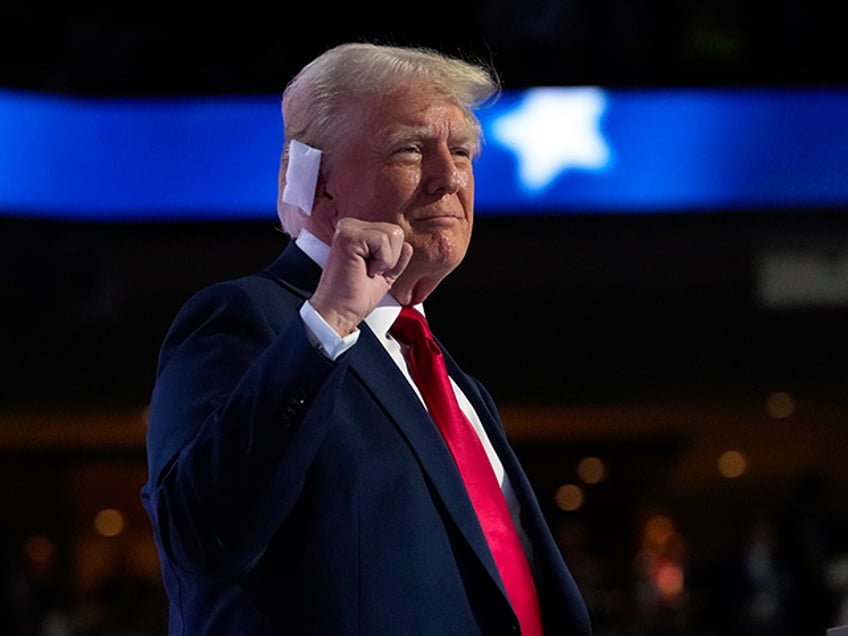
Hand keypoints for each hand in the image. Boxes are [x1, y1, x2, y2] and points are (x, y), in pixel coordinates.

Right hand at [309, 218, 412, 335]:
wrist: (338, 313)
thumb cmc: (355, 297)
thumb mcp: (385, 275)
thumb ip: (397, 259)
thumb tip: (408, 246)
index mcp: (358, 232)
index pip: (395, 234)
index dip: (392, 259)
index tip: (372, 273)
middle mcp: (351, 226)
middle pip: (396, 231)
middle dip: (391, 259)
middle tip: (368, 273)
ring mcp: (348, 229)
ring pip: (393, 234)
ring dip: (385, 261)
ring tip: (366, 271)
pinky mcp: (348, 236)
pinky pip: (383, 240)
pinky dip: (381, 261)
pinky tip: (364, 270)